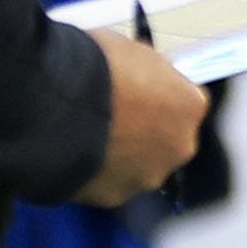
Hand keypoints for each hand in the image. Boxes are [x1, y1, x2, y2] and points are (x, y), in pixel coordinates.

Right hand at [82, 31, 208, 205]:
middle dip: (147, 129)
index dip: (161, 94)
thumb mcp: (131, 50)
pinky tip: (77, 154)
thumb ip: (148, 70)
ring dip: (124, 154)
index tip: (142, 90)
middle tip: (115, 115)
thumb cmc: (95, 68)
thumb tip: (145, 75)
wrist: (56, 106)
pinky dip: (99, 172)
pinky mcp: (118, 196)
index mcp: (190, 105)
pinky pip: (112, 182)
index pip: (186, 101)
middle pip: (169, 139)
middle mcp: (180, 146)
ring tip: (90, 135)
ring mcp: (149, 175)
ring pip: (141, 165)